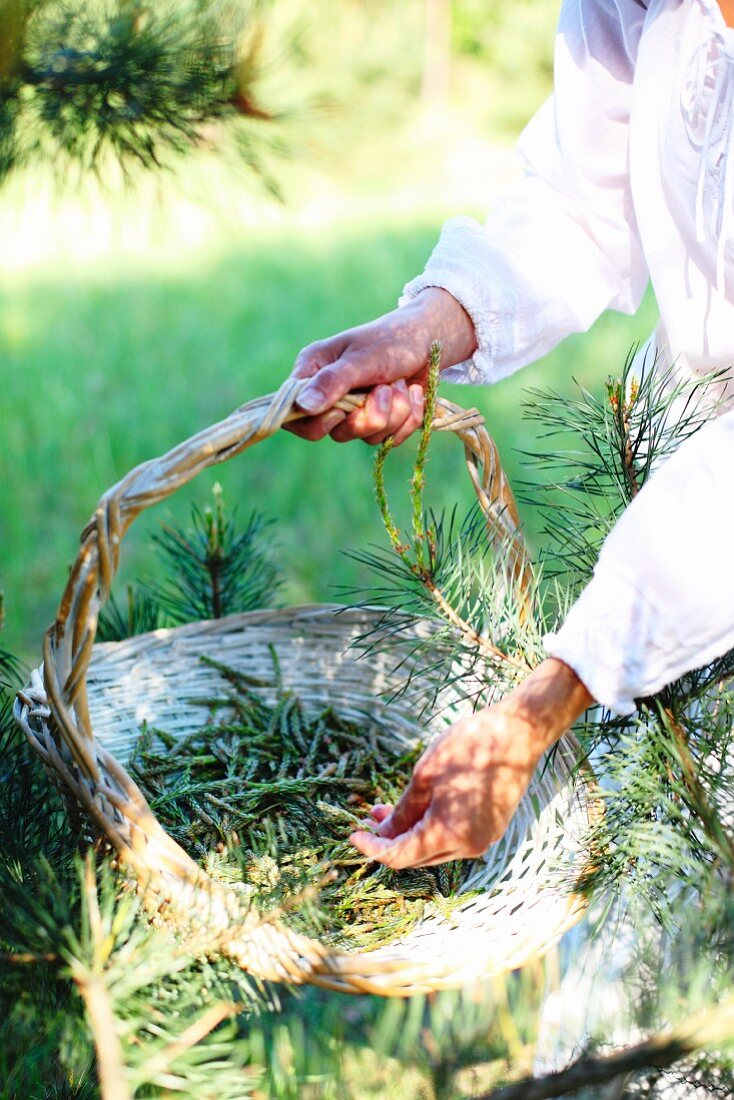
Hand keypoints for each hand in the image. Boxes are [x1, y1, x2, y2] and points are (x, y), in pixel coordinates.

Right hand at [285, 287, 475, 445]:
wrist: (432, 339)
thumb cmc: (391, 339)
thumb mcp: (362, 358)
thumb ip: (333, 382)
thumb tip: (303, 406)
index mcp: (313, 373)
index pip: (294, 415)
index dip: (316, 423)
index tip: (341, 411)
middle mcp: (331, 395)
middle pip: (336, 433)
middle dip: (369, 415)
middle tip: (384, 388)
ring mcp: (357, 411)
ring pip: (367, 436)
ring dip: (394, 412)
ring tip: (400, 383)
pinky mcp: (382, 421)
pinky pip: (391, 438)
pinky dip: (409, 418)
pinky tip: (414, 393)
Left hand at [349, 659, 593, 867]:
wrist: (518, 733)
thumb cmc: (469, 748)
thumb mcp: (424, 776)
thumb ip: (402, 811)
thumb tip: (383, 833)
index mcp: (448, 835)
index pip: (399, 856)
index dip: (372, 848)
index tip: (353, 832)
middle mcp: (468, 847)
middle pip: (417, 857)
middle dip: (390, 840)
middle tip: (369, 816)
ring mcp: (483, 840)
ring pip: (435, 849)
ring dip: (410, 834)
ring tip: (388, 810)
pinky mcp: (491, 829)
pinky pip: (453, 838)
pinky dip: (432, 828)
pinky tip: (419, 808)